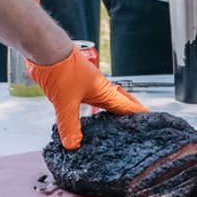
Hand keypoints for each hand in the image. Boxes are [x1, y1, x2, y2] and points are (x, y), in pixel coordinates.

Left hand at [26, 47, 146, 148]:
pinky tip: (87, 113)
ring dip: (111, 108)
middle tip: (139, 120)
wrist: (46, 50)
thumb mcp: (65, 102)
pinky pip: (88, 98)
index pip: (125, 105)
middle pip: (119, 100)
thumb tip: (74, 146)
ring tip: (117, 119)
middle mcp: (97, 87)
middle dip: (129, 110)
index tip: (150, 119)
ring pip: (104, 99)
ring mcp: (86, 84)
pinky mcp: (73, 84)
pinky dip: (93, 107)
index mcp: (103, 90)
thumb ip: (70, 125)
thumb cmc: (61, 69)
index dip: (137, 113)